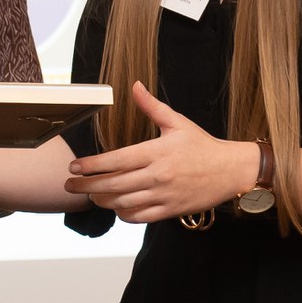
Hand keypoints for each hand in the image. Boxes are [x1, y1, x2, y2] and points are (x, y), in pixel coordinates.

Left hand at [63, 81, 254, 222]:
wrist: (231, 170)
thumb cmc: (202, 146)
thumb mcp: (177, 122)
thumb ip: (151, 106)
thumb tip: (135, 86)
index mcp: (156, 152)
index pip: (116, 160)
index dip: (91, 165)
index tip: (74, 167)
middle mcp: (157, 175)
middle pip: (113, 185)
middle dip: (87, 186)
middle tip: (70, 185)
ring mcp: (163, 195)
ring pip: (123, 203)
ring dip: (102, 201)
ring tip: (91, 195)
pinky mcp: (170, 210)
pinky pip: (140, 216)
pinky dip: (124, 214)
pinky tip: (116, 207)